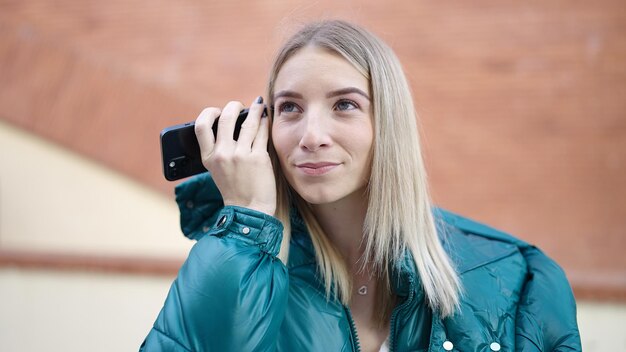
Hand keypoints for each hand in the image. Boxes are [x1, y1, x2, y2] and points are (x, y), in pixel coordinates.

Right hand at [194, 97, 275, 215]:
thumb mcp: (218, 170)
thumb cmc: (235, 189)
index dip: (209, 113)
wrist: (250, 211)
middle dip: (234, 106)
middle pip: (226, 118)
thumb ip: (219, 150)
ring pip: (248, 122)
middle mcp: (223, 155)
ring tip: (259, 105)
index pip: (201, 127)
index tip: (218, 111)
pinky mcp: (259, 158)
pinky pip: (262, 132)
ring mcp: (241, 156)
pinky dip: (264, 121)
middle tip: (239, 106)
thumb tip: (229, 123)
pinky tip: (266, 118)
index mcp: (208, 158)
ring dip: (255, 110)